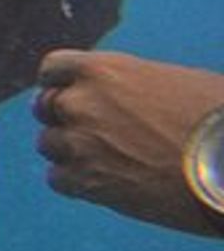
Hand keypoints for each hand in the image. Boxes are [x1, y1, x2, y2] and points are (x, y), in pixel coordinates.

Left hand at [34, 49, 223, 235]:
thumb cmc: (217, 118)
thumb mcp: (174, 82)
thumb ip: (132, 85)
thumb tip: (127, 96)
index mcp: (103, 70)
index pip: (53, 69)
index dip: (60, 83)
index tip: (70, 93)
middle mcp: (80, 103)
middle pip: (44, 107)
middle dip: (63, 117)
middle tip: (89, 131)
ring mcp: (77, 143)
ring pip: (48, 144)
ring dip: (68, 151)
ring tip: (106, 159)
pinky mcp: (83, 181)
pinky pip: (57, 178)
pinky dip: (74, 181)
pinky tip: (104, 182)